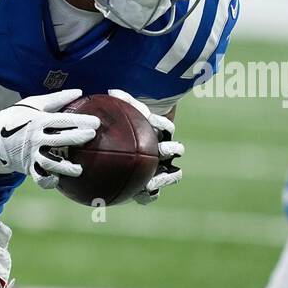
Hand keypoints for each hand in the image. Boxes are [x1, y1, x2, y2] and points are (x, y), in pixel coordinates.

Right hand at [0, 89, 98, 185]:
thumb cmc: (16, 117)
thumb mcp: (33, 103)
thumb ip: (57, 99)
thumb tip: (80, 92)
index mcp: (38, 121)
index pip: (63, 121)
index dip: (81, 122)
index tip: (96, 122)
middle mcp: (35, 139)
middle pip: (60, 140)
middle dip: (78, 139)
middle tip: (92, 137)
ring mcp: (30, 154)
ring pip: (51, 163)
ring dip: (66, 168)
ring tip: (79, 170)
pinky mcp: (26, 167)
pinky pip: (39, 177)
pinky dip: (48, 181)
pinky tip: (58, 180)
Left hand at [108, 90, 182, 204]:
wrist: (117, 162)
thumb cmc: (120, 136)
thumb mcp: (122, 122)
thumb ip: (120, 107)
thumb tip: (111, 91)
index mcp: (158, 136)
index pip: (166, 128)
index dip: (162, 124)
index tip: (151, 122)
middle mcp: (163, 153)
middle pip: (176, 150)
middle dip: (171, 149)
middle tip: (161, 150)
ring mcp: (161, 171)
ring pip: (173, 175)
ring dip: (164, 177)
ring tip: (151, 180)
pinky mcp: (152, 189)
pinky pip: (154, 195)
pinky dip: (149, 195)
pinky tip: (139, 194)